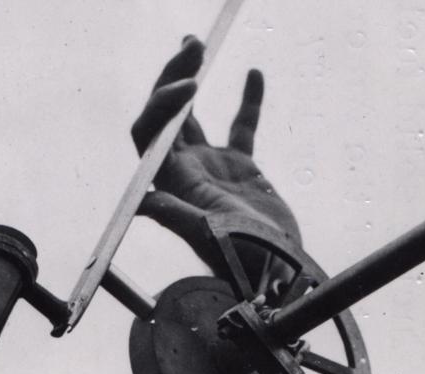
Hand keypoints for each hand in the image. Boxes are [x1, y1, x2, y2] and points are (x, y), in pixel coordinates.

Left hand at [132, 37, 299, 286]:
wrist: (279, 277)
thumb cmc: (246, 263)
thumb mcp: (212, 238)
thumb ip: (178, 217)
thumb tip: (145, 201)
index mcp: (172, 184)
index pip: (149, 134)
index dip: (161, 105)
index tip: (191, 85)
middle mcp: (183, 173)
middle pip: (163, 118)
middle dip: (171, 79)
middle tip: (190, 46)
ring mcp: (210, 170)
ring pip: (191, 118)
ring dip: (189, 80)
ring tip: (196, 45)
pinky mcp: (240, 171)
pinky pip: (240, 128)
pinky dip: (247, 102)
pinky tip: (254, 74)